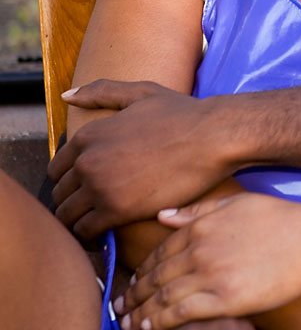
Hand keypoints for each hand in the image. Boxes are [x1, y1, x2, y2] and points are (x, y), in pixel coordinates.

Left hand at [49, 80, 226, 237]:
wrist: (214, 137)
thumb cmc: (183, 114)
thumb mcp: (140, 93)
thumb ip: (101, 92)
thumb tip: (66, 95)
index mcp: (89, 134)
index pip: (58, 169)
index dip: (69, 182)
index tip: (84, 191)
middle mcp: (87, 160)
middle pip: (60, 193)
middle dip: (72, 203)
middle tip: (90, 211)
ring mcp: (100, 186)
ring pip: (67, 215)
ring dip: (77, 222)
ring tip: (94, 227)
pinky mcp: (117, 210)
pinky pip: (85, 231)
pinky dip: (90, 238)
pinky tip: (103, 237)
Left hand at [116, 194, 300, 329]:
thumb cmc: (280, 220)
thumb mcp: (235, 204)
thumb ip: (196, 210)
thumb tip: (163, 215)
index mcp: (201, 226)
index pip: (160, 252)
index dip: (143, 270)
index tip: (133, 283)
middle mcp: (200, 249)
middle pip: (156, 275)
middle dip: (134, 293)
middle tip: (119, 306)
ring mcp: (211, 275)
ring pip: (163, 296)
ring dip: (141, 311)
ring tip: (127, 323)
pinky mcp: (226, 299)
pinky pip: (182, 313)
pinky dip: (161, 321)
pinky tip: (149, 328)